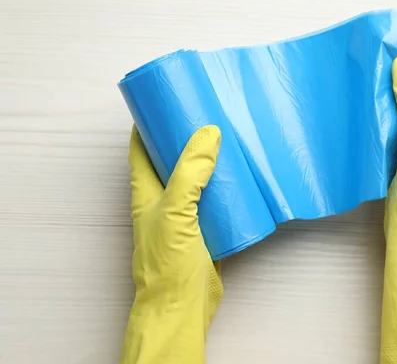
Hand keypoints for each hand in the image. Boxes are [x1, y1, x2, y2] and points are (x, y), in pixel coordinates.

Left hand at [121, 125, 222, 363]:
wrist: (183, 306)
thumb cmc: (168, 264)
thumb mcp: (175, 211)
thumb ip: (189, 174)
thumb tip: (208, 134)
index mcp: (146, 192)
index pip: (141, 149)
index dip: (150, 125)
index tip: (169, 103)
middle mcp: (163, 200)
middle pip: (171, 161)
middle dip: (186, 139)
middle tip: (209, 118)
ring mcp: (184, 215)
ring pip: (196, 181)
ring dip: (209, 163)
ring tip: (230, 142)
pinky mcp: (204, 229)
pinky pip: (214, 201)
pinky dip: (225, 188)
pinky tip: (242, 180)